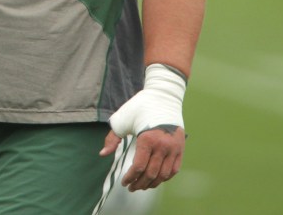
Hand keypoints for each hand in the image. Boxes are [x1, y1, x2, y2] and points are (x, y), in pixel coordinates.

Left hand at [99, 63, 187, 190]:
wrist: (164, 96)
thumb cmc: (140, 106)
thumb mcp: (122, 119)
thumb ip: (112, 138)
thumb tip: (102, 154)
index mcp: (147, 139)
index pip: (138, 167)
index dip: (130, 178)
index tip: (124, 182)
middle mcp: (162, 146)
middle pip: (150, 174)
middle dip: (139, 184)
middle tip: (131, 187)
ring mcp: (173, 148)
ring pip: (163, 175)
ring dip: (152, 183)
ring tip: (142, 185)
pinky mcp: (180, 147)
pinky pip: (174, 170)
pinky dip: (165, 178)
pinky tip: (156, 179)